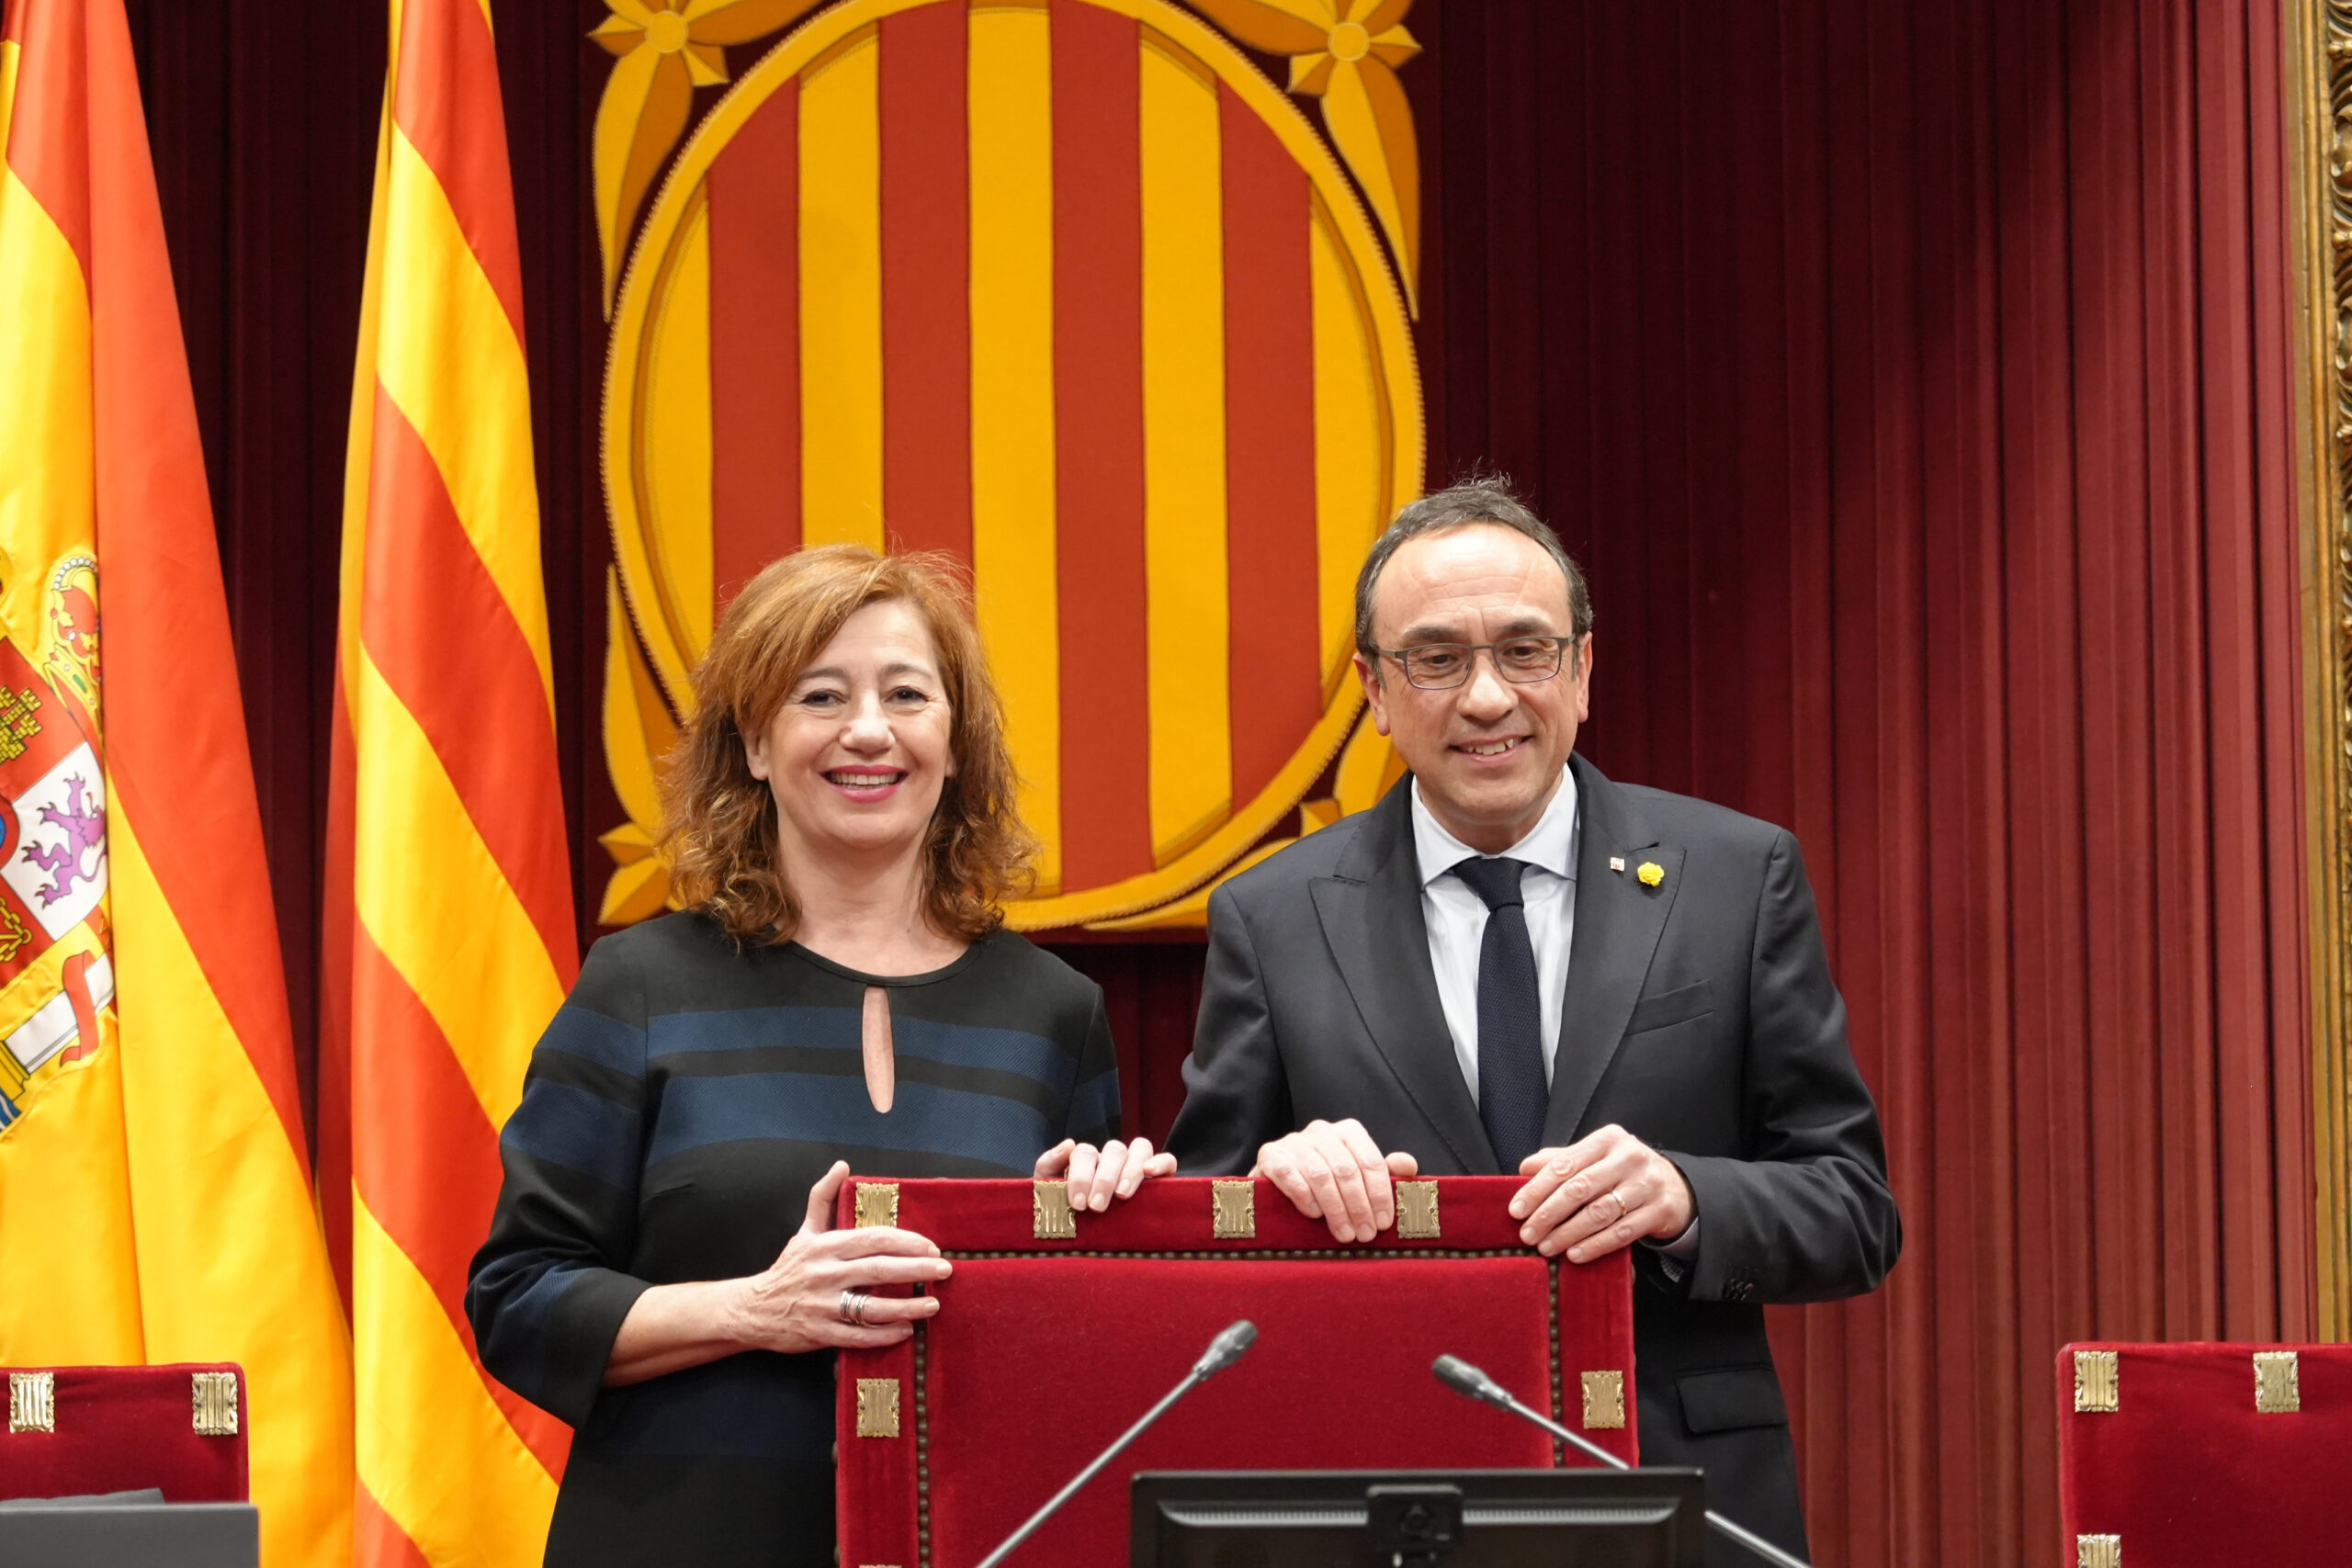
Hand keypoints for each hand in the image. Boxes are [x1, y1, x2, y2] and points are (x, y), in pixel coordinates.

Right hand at [727, 1162, 952, 1352]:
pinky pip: (858, 1336)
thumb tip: (841, 1165)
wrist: (753, 1310)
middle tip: (944, 1270)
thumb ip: (823, 1197)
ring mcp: (823, 1306)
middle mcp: (826, 1274)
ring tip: (933, 1305)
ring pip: (872, 1307)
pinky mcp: (820, 1334)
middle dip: (916, 1269)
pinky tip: (906, 1331)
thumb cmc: (788, 1268)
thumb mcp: (804, 1231)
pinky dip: (884, 1335)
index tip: (931, 1247)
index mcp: (826, 1246)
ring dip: (907, 1306)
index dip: (907, 1242)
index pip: (874, 1239)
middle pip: (879, 1270)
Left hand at [1033, 1137, 1177, 1211]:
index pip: (1086, 1152)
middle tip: (1096, 1207)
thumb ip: (1049, 1164)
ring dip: (1130, 1170)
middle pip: (1114, 1149)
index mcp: (1086, 1160)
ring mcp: (1135, 1166)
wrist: (1075, 1234)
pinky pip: (1167, 1160)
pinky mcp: (1158, 1179)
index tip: (1078, 1203)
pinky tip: (1150, 1174)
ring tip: (1122, 1195)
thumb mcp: (1048, 1189)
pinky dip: (1161, 1162)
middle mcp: (1112, 1159)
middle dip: (1105, 1178)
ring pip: (1140, 1148)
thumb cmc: (1065, 1212)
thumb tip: (1069, 1143)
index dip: (1082, 1175)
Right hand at [1250, 1118, 1419, 1242]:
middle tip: (1365, 1234)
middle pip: (1346, 1170)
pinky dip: (1303, 1196)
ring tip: (1344, 1234)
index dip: (1380, 1194)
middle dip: (1359, 1206)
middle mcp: (1322, 1131)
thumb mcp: (1359, 1178)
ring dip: (1335, 1208)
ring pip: (1320, 1174)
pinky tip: (1314, 1214)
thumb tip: (1409, 1166)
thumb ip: (1385, 1172)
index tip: (1384, 1223)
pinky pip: (1289, 1174)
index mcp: (1349, 1132)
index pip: (1370, 1161)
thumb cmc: (1328, 1183)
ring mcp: (1294, 1141)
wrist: (1280, 1183)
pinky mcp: (1270, 1154)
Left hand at [1509, 1125, 1692, 1262]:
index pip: (1564, 1164)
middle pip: (1580, 1188)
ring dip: (1568, 1233)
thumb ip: (1561, 1160)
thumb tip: (1524, 1169)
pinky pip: (1622, 1232)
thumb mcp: (1596, 1158)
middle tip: (1528, 1234)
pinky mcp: (1659, 1210)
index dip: (1537, 1189)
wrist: (1675, 1186)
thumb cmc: (1623, 1172)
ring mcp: (1647, 1184)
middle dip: (1548, 1214)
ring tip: (1547, 1247)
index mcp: (1607, 1139)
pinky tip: (1575, 1255)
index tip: (1516, 1210)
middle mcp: (1628, 1158)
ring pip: (1599, 1212)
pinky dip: (1595, 1245)